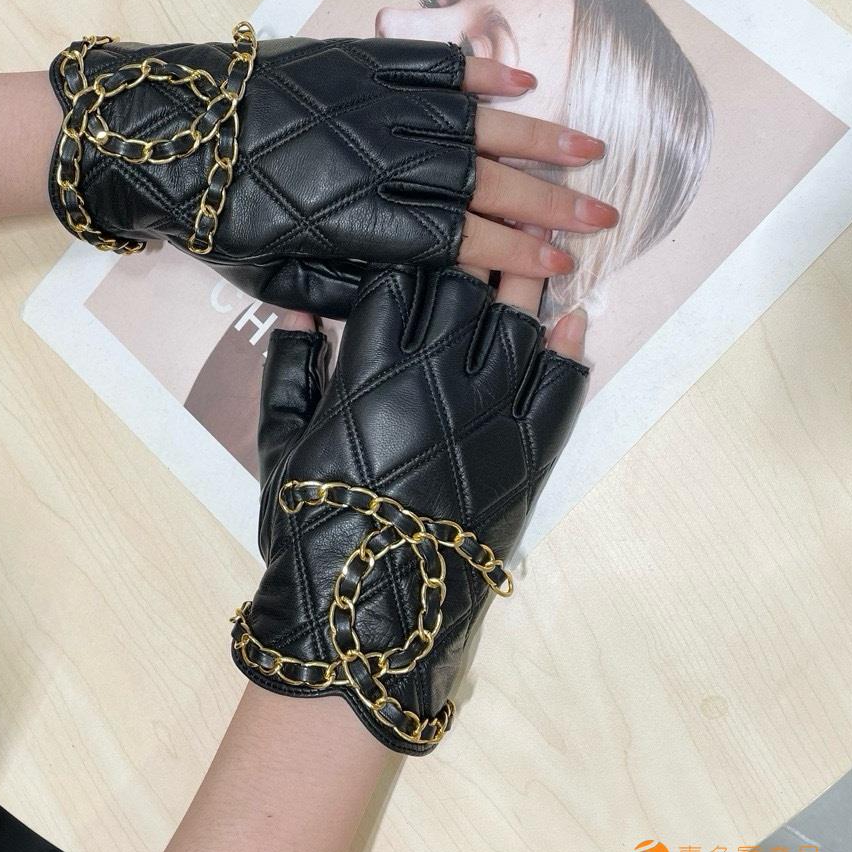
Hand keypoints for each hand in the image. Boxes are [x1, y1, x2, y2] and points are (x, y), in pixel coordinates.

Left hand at [47, 25, 614, 316]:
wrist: (164, 138)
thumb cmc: (214, 220)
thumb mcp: (273, 279)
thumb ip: (348, 288)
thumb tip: (412, 292)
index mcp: (358, 225)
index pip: (460, 243)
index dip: (515, 257)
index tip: (562, 267)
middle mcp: (378, 162)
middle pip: (484, 184)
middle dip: (550, 204)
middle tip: (604, 217)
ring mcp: (371, 106)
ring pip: (473, 122)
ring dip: (538, 136)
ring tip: (590, 151)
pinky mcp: (354, 63)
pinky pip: (429, 65)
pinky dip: (479, 72)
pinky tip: (521, 82)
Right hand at [230, 266, 587, 753]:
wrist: (365, 620)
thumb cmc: (310, 529)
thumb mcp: (278, 446)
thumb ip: (286, 369)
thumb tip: (294, 309)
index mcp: (369, 372)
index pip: (397, 283)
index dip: (407, 254)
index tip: (417, 241)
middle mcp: (434, 380)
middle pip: (464, 288)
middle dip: (470, 254)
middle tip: (483, 232)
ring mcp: (490, 416)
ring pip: (520, 323)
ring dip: (526, 282)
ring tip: (534, 253)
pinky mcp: (529, 456)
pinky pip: (563, 387)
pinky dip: (571, 348)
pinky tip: (573, 320)